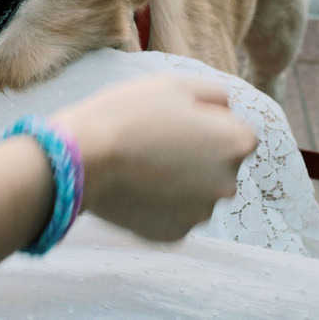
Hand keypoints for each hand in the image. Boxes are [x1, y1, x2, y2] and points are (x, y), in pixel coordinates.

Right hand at [52, 75, 256, 241]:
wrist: (83, 157)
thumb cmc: (129, 113)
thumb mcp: (176, 84)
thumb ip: (216, 95)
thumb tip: (228, 111)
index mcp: (236, 144)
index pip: (235, 132)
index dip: (205, 124)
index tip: (174, 122)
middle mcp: (228, 184)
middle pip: (219, 166)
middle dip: (196, 155)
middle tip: (155, 142)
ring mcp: (201, 214)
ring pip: (196, 192)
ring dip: (179, 180)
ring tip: (141, 164)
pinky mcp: (174, 235)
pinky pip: (174, 214)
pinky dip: (160, 203)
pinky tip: (135, 187)